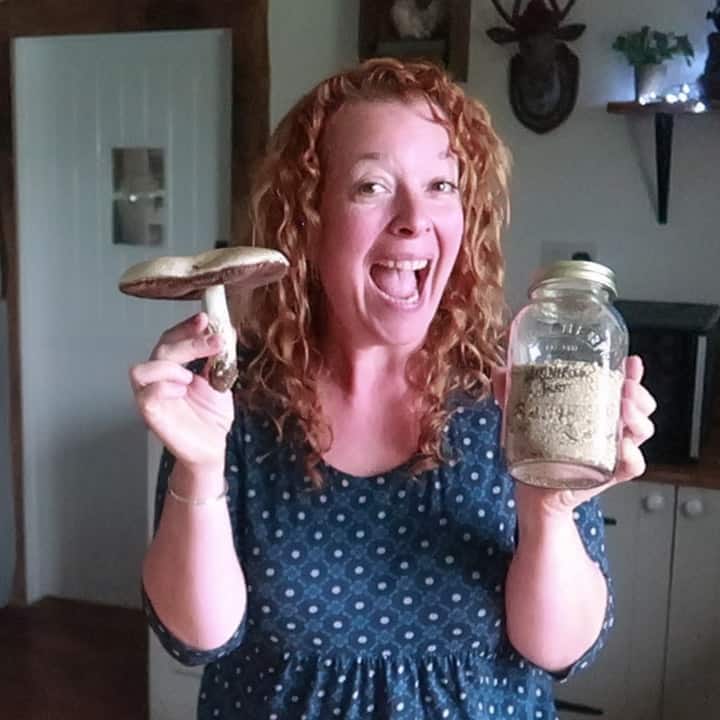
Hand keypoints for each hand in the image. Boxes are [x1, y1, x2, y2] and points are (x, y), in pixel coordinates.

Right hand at [129, 312, 234, 470]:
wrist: (213, 447)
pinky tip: (181, 392)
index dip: (186, 327)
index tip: (206, 318)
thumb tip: (225, 330)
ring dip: (170, 368)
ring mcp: (152, 396)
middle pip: (162, 348)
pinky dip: (165, 388)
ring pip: (142, 369)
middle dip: (189, 341)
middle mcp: (159, 378)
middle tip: (215, 342)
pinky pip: (146, 395)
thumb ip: (219, 357)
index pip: (172, 338)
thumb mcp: (220, 380)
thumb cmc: (211, 417)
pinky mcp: (151, 415)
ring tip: (190, 378)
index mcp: (174, 367)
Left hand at [492, 355, 656, 512]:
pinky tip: (623, 447)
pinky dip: (633, 455)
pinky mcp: (609, 474)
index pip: (621, 387)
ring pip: (642, 431)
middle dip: (638, 393)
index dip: (632, 374)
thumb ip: (510, 394)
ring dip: (638, 418)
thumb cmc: (534, 452)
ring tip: (622, 411)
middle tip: (624, 388)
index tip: (631, 363)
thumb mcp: (522, 417)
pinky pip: (633, 466)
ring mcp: (611, 451)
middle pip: (640, 407)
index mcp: (594, 410)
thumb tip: (499, 372)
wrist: (532, 492)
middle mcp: (608, 428)